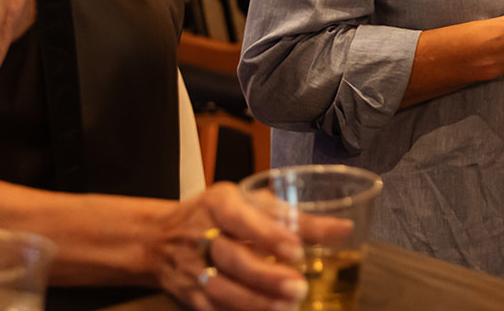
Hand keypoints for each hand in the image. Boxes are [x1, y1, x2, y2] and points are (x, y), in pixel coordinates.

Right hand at [155, 182, 307, 310]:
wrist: (160, 238)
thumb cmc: (219, 215)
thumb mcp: (250, 203)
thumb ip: (293, 216)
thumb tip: (342, 230)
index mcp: (218, 204)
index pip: (242, 218)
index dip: (268, 235)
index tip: (296, 249)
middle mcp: (201, 235)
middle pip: (232, 258)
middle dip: (266, 276)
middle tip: (300, 287)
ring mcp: (192, 268)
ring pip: (222, 290)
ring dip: (256, 303)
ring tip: (288, 307)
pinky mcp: (190, 296)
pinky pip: (213, 309)